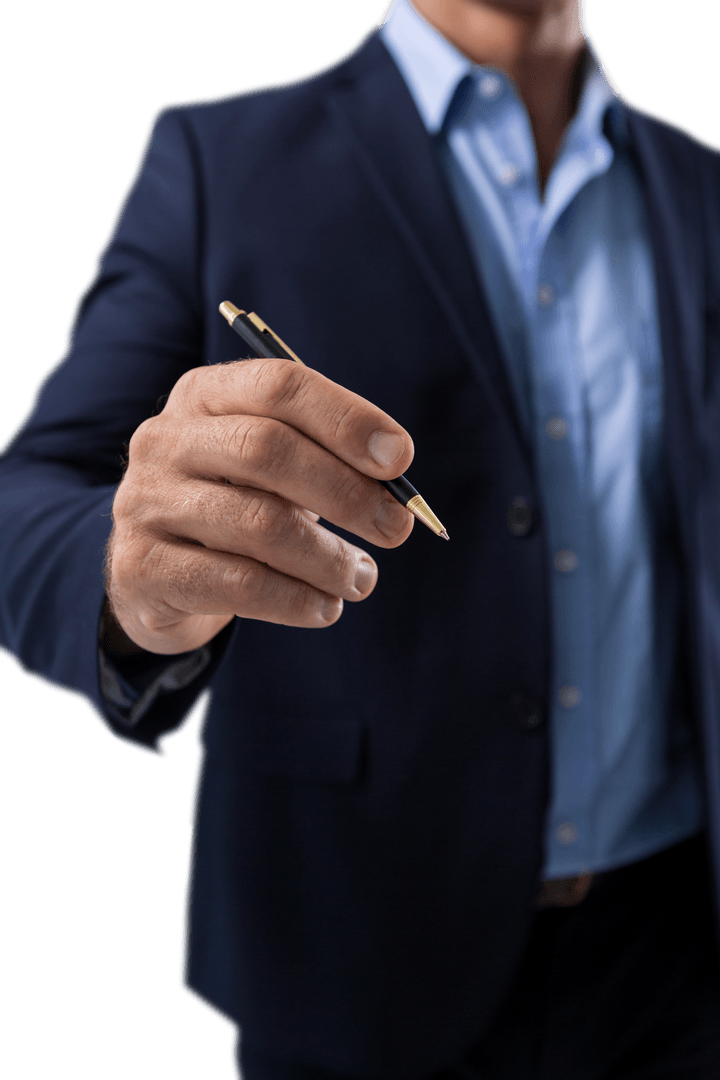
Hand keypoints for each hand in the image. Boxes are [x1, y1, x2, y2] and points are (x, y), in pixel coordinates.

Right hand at [105, 358, 413, 653]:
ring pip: (259, 525)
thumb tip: (396, 486)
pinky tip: (325, 608)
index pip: (278, 386)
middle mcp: (164, 439)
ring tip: (362, 579)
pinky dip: (297, 600)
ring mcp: (146, 503)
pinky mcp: (142, 567)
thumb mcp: (274, 468)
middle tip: (397, 529)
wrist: (155, 573)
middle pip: (267, 449)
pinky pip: (239, 584)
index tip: (399, 459)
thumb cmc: (236, 504)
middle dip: (347, 492)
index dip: (345, 419)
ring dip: (328, 558)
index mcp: (203, 395)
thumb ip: (327, 461)